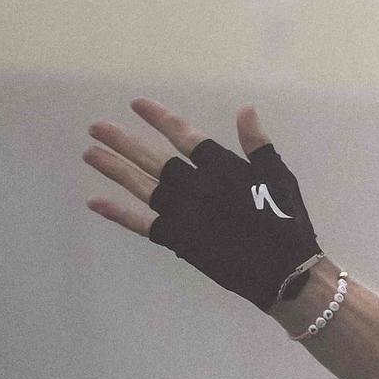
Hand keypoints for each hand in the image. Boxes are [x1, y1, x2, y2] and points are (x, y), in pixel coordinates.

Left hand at [84, 99, 323, 308]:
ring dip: (115, 170)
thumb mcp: (280, 178)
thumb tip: (245, 109)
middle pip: (154, 160)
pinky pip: (144, 224)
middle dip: (124, 142)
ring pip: (144, 187)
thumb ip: (259, 144)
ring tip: (89, 154)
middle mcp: (198, 187)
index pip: (185, 137)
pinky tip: (95, 202)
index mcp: (223, 169)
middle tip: (96, 128)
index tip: (136, 105)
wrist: (288, 273)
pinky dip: (120, 214)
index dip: (160, 119)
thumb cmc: (289, 225)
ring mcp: (186, 215)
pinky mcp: (180, 240)